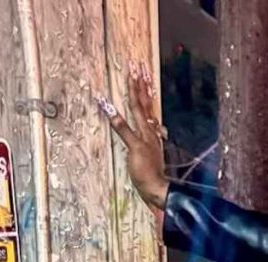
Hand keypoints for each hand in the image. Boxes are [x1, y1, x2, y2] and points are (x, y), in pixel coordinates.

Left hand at [96, 62, 169, 208]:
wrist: (160, 188)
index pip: (149, 107)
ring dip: (135, 92)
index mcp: (154, 133)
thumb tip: (156, 130)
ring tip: (131, 75)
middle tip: (137, 66)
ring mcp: (145, 137)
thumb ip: (152, 142)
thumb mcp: (153, 156)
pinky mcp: (137, 146)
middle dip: (141, 84)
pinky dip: (116, 118)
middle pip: (145, 103)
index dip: (146, 91)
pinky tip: (107, 106)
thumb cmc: (155, 176)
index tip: (143, 75)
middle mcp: (151, 132)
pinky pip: (125, 130)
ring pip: (139, 110)